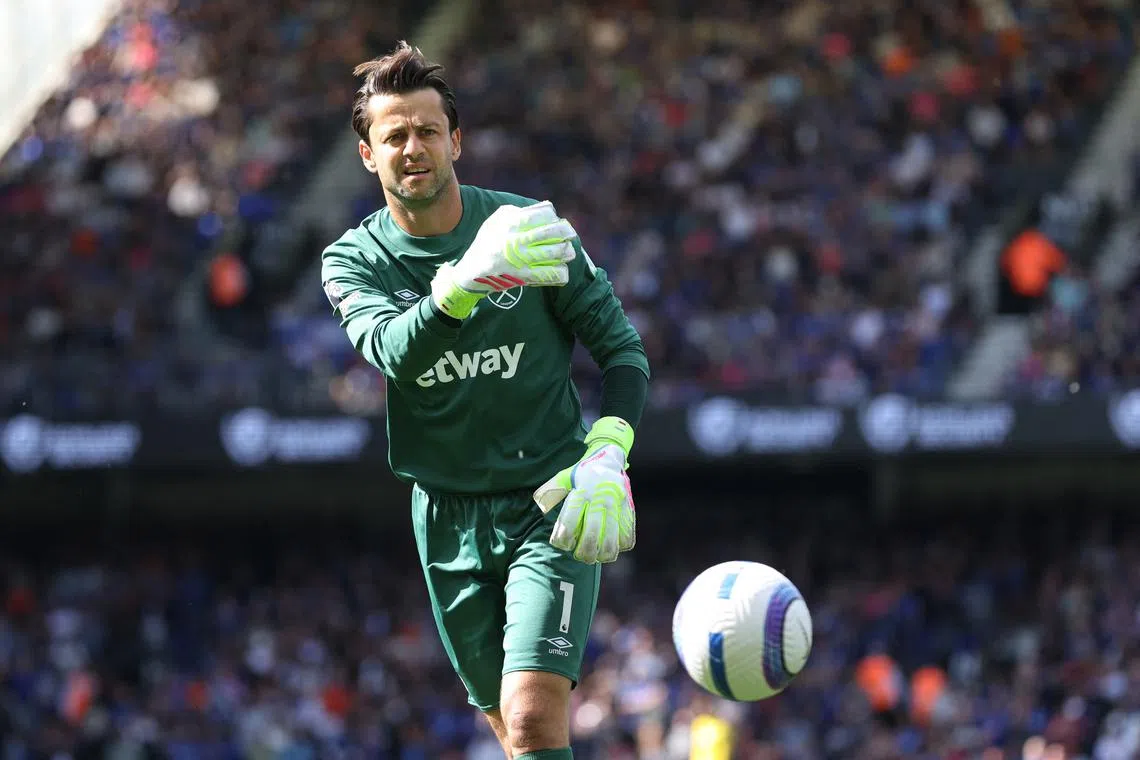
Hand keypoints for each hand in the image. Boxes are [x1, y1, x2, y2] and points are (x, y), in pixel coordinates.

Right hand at [431, 201, 576, 318]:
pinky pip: (549, 274)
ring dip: (566, 252)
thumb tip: (545, 207)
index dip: (552, 215)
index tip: (554, 218)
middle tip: (570, 234)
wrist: (471, 272)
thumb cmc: (486, 244)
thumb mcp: (496, 222)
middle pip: (551, 231)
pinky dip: (560, 272)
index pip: (542, 213)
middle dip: (566, 231)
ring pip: (554, 252)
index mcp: (509, 223)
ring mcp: (520, 259)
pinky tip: (562, 270)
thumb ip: (517, 212)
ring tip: (569, 252)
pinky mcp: (523, 277)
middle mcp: (515, 240)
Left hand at [533, 417, 636, 563]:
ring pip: (612, 541)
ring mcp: (616, 505)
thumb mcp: (563, 476)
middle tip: (580, 556)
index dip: (563, 538)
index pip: (569, 522)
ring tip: (597, 557)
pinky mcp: (628, 509)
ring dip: (603, 555)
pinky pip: (628, 536)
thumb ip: (550, 490)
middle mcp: (599, 499)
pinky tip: (613, 547)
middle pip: (591, 536)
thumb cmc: (582, 472)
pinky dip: (621, 546)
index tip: (562, 543)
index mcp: (581, 492)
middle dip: (583, 553)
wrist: (609, 457)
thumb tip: (539, 503)